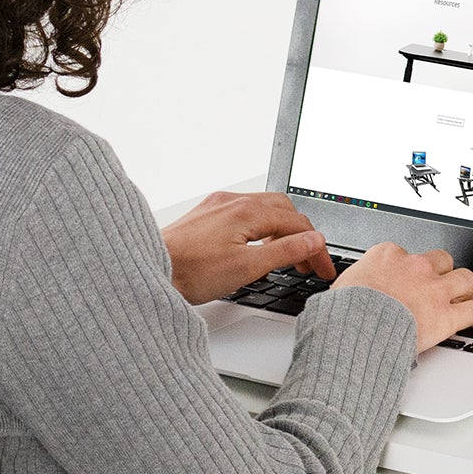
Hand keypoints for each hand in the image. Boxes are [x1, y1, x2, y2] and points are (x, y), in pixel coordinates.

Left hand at [162, 192, 334, 304]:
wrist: (150, 270)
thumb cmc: (190, 271)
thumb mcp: (247, 266)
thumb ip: (285, 251)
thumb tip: (313, 241)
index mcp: (247, 211)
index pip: (297, 224)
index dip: (316, 248)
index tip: (323, 269)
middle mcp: (233, 201)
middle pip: (284, 211)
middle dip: (302, 236)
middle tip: (309, 264)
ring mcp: (218, 206)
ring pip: (264, 210)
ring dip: (282, 231)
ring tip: (288, 258)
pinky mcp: (207, 215)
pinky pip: (245, 214)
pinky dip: (262, 229)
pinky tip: (258, 247)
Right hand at [337, 242, 472, 354]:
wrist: (355, 330)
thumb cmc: (344, 312)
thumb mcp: (343, 286)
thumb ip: (356, 283)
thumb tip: (348, 292)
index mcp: (388, 256)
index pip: (407, 253)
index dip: (409, 268)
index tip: (407, 278)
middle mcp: (415, 267)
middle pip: (442, 260)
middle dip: (442, 272)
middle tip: (439, 284)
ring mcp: (434, 289)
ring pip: (465, 279)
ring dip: (464, 288)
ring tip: (462, 297)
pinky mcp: (445, 315)